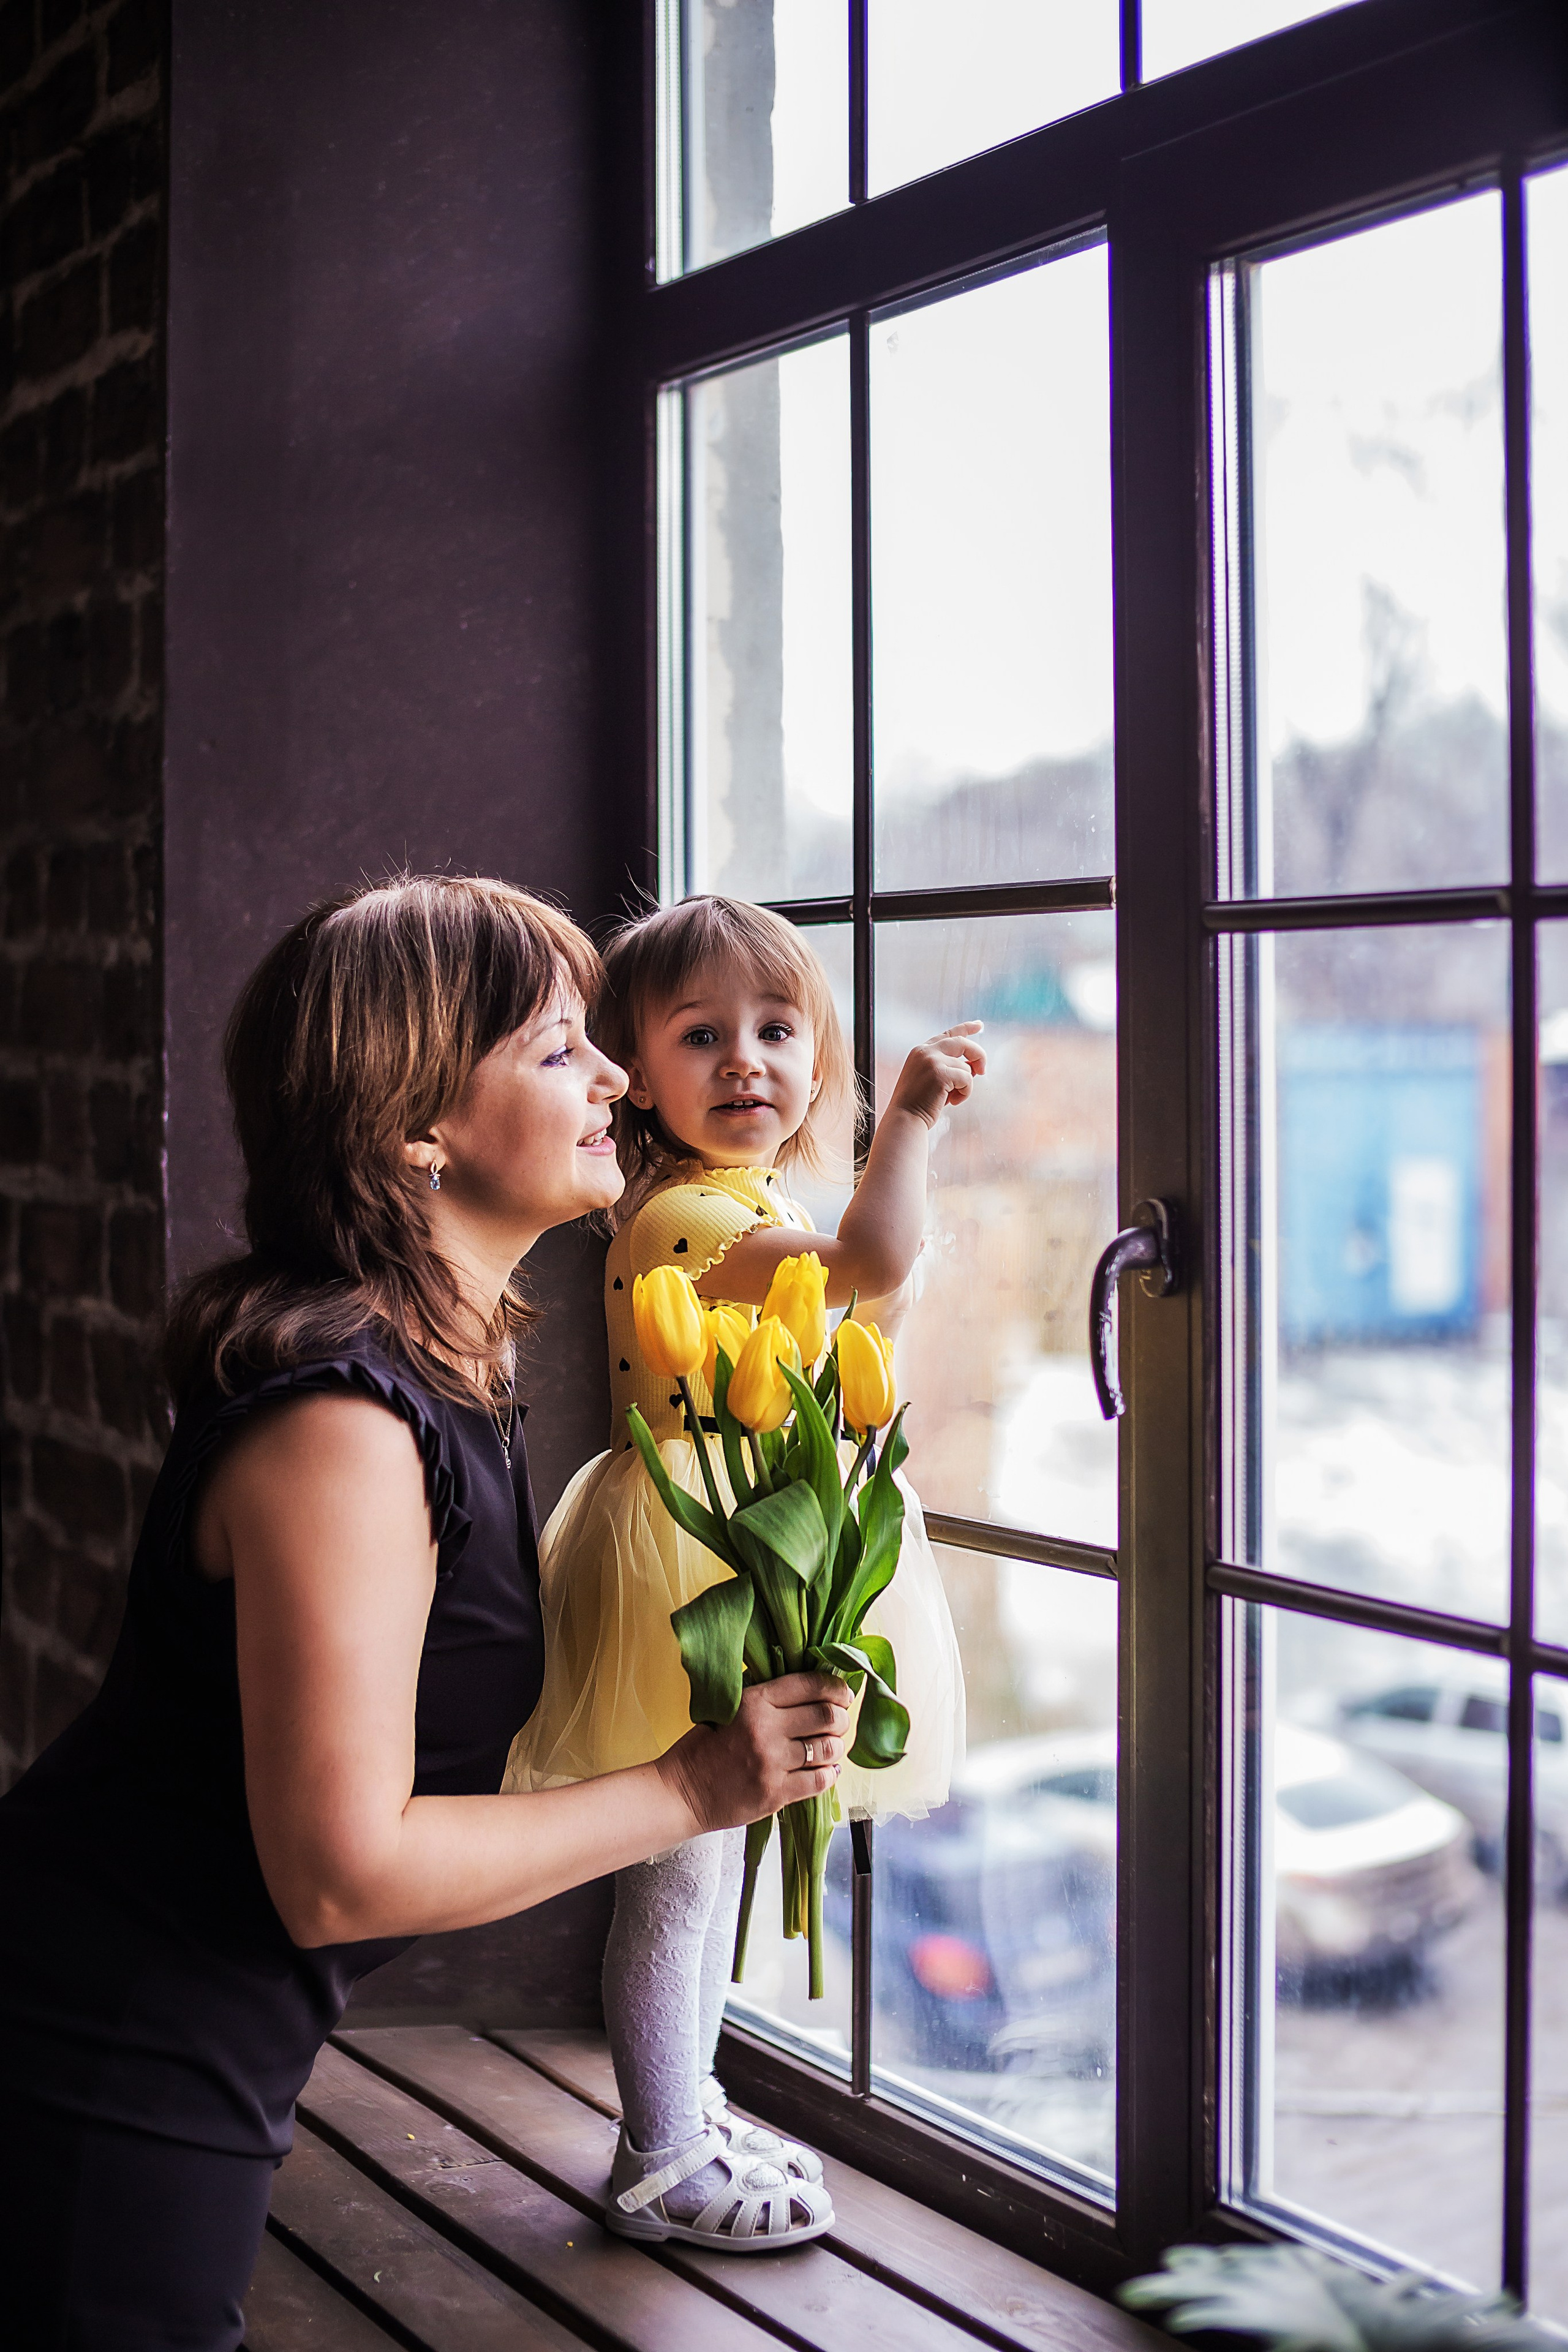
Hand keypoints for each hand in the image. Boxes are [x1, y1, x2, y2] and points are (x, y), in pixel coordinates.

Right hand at [656, 1673, 851, 1834]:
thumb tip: (806, 1688)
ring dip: (836, 1747)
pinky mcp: (775, 1794)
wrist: (682, 1792)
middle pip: (826, 1715)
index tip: (843, 1693)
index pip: (809, 1684)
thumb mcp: (728, 1707)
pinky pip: (819, 1782)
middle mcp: (766, 1729)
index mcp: (754, 1701)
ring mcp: (772, 1763)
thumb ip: (763, 1697)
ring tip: (832, 1747)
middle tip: (840, 1721)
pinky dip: (830, 1774)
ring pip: (827, 1749)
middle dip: (841, 1717)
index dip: (835, 1687)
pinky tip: (828, 1770)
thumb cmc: (703, 1748)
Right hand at [885, 1023, 984, 1129]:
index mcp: (921, 1051)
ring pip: (966, 1067)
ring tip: (951, 1099)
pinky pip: (967, 1079)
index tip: (979, 1025)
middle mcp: (925, 1051)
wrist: (905, 1119)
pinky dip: (965, 1093)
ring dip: (964, 1086)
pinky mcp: (940, 1073)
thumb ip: (948, 1067)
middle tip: (983, 1070)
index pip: (948, 1034)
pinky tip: (952, 1102)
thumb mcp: (931, 1079)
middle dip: (978, 1055)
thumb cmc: (918, 1104)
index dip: (966, 1028)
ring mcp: (932, 1061)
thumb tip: (973, 1065)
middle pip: (962, 1042)